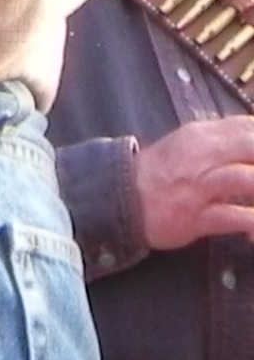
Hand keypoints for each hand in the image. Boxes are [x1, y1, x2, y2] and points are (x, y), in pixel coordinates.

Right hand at [138, 116, 253, 251]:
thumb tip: (252, 139)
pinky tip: (253, 233)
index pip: (248, 126)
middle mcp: (202, 155)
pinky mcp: (195, 216)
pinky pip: (235, 217)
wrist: (119, 198)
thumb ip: (222, 141)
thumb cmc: (160, 174)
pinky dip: (253, 223)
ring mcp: (199, 185)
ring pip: (248, 180)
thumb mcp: (189, 146)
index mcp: (202, 135)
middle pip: (252, 147)